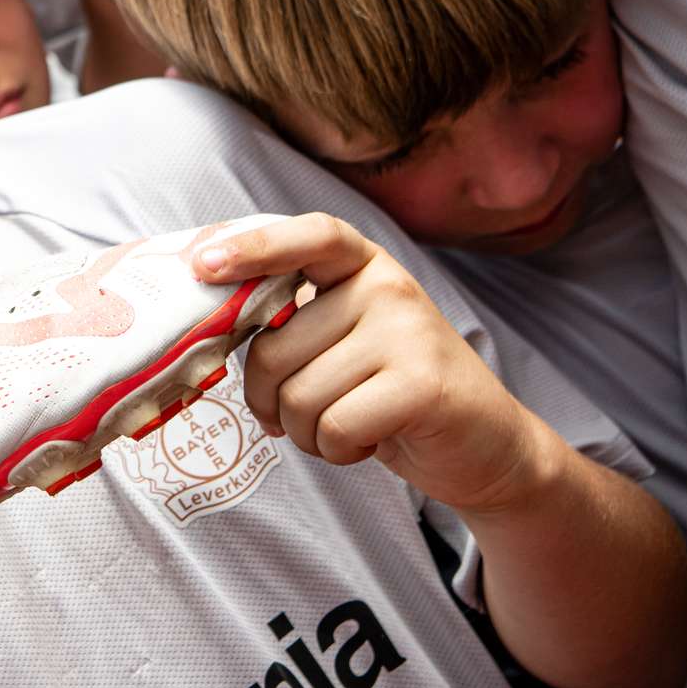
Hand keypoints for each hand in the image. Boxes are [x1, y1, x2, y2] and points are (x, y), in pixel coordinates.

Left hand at [194, 213, 554, 513]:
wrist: (485, 445)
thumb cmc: (390, 392)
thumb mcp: (341, 340)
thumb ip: (291, 320)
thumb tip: (204, 320)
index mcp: (360, 265)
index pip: (307, 236)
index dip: (252, 247)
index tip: (200, 264)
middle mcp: (387, 286)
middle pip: (273, 350)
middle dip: (270, 403)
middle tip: (303, 417)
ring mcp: (408, 331)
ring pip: (298, 396)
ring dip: (306, 433)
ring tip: (344, 427)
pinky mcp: (421, 384)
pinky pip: (333, 427)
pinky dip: (336, 451)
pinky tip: (368, 442)